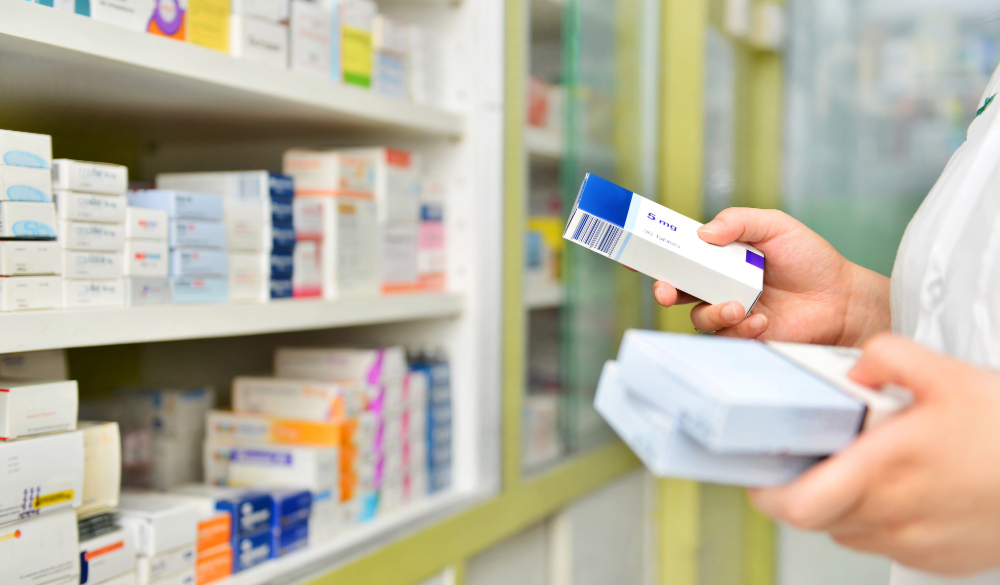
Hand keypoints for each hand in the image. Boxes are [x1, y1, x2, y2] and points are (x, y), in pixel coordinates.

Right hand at [653, 208, 889, 345]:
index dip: (656, 255)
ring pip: (698, 317)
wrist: (842, 299)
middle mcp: (719, 284)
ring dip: (711, 312)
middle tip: (665, 291)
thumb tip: (701, 234)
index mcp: (721, 257)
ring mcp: (730, 311)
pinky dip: (740, 329)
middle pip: (677, 288)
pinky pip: (725, 337)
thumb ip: (738, 222)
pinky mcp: (743, 337)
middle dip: (664, 289)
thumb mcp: (776, 226)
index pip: (681, 254)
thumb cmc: (811, 260)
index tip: (636, 255)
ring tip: (737, 306)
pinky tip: (763, 321)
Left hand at [749, 335, 999, 575]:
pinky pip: (884, 542)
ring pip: (848, 530)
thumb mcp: (947, 374)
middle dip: (804, 488)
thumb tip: (853, 370)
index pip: (798, 504)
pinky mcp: (936, 560)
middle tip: (810, 458)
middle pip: (817, 516)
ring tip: (863, 465)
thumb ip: (886, 357)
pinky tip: (901, 487)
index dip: (767, 493)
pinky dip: (877, 518)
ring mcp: (914, 544)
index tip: (760, 473)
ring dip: (841, 502)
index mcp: (885, 470)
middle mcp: (892, 515)